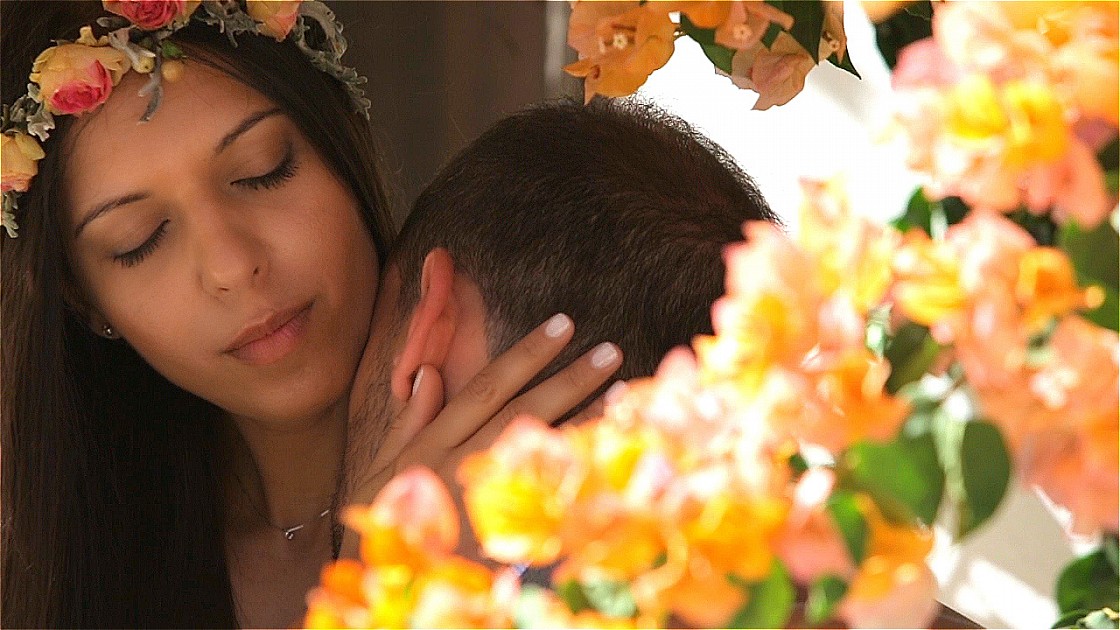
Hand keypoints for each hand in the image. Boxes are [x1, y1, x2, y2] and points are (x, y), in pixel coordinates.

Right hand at [339, 313, 621, 558]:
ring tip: (622, 391)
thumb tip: (429, 373)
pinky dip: (579, 472)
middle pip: (524, 414)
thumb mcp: (381, 470)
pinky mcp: (505, 540)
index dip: (526, 355)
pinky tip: (607, 451)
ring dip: (586, 421)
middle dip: (569, 379)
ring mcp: (487, 506)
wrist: (387, 589)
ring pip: (544, 456)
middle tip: (609, 352)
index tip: (562, 326)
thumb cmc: (382, 523)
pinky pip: (550, 500)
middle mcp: (462, 469)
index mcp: (431, 446)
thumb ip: (409, 422)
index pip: (487, 389)